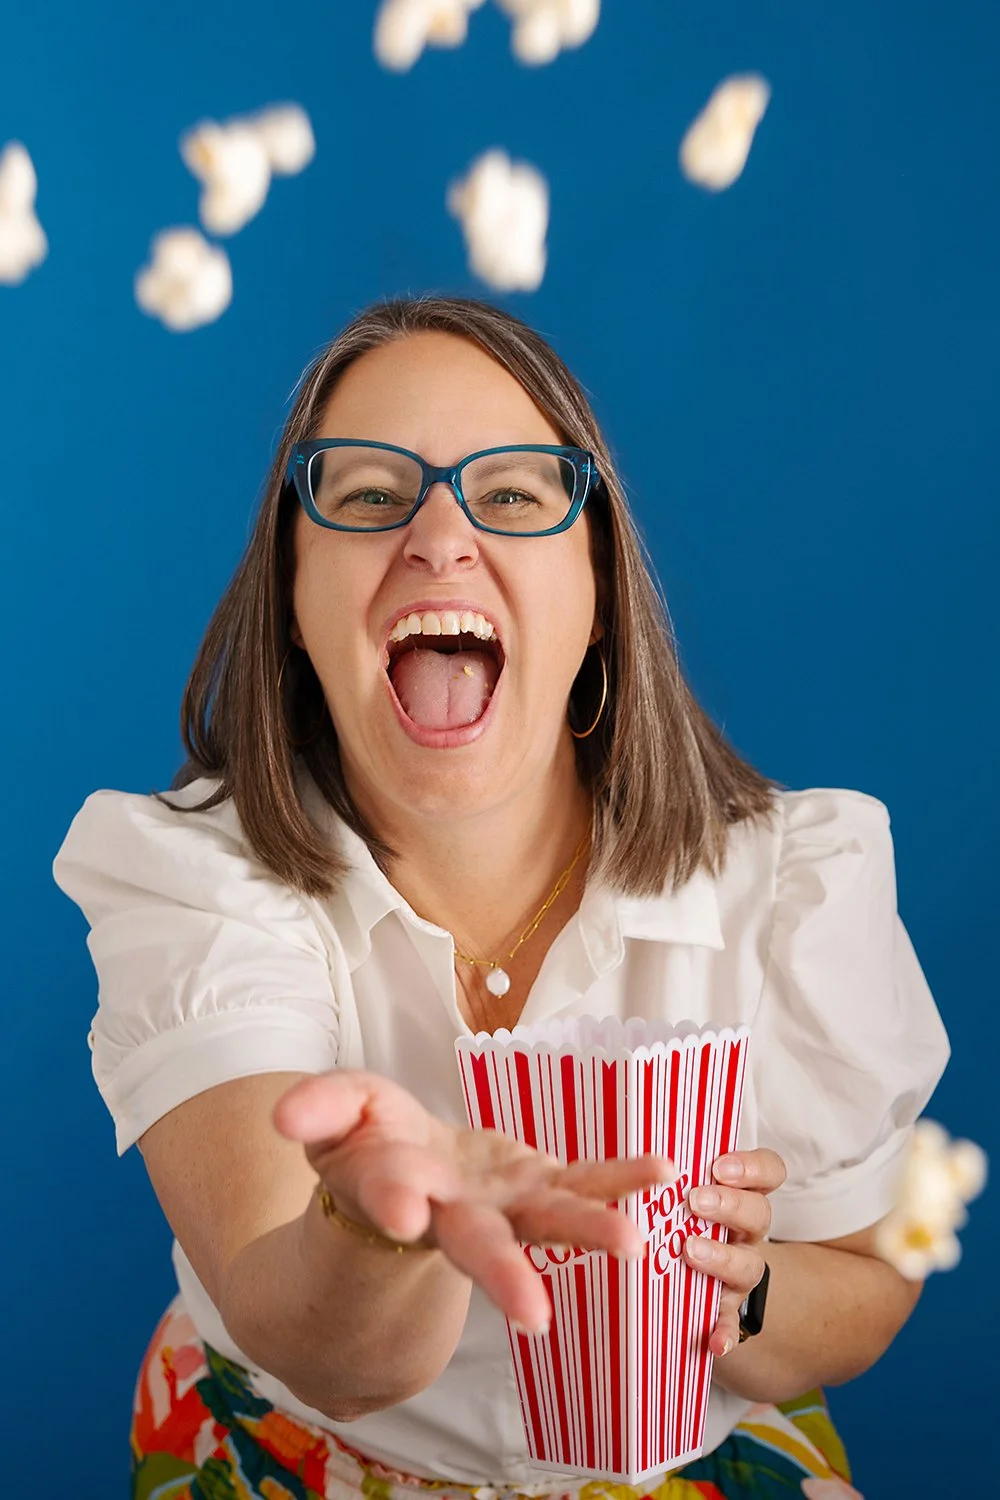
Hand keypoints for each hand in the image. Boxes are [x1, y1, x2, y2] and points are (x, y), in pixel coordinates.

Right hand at [274, 1069, 673, 1335]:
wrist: (406, 1170)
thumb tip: (283, 1115)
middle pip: (476, 1246)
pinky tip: (662, 1170)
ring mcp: (502, 1205)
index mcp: (392, 1191)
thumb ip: (318, 1109)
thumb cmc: (365, 1143)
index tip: (402, 1213)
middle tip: (533, 1316)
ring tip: (634, 1244)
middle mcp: (452, 1213)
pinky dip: (620, 1178)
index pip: (390, 1201)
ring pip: (544, 1225)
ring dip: (587, 1233)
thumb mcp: (332, 1116)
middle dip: (502, 1277)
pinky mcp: (536, 1185)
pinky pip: (583, 1182)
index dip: (393, 1204)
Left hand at [682, 1148, 785, 1357]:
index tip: (718, 1165)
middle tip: (696, 1201)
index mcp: (737, 1196)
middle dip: (731, 1205)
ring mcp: (739, 1274)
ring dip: (724, 1258)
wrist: (687, 1284)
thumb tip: (632, 1149)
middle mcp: (745, 1234)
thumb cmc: (674, 1222)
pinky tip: (714, 1342)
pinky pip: (732, 1324)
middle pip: (759, 1214)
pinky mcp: (725, 1312)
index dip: (752, 1167)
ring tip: (691, 1251)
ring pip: (750, 1265)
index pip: (768, 1172)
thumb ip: (667, 1174)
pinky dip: (725, 1333)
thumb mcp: (677, 1193)